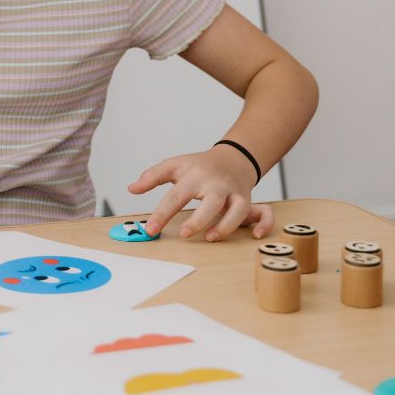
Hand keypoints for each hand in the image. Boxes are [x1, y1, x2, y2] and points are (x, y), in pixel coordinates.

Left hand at [128, 148, 273, 240]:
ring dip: (227, 224)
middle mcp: (215, 184)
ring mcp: (233, 192)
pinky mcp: (247, 200)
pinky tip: (255, 236)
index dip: (162, 213)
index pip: (176, 194)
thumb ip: (152, 176)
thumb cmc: (199, 166)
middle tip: (185, 233)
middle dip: (200, 217)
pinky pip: (263, 212)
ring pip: (238, 208)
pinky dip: (263, 224)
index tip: (150, 230)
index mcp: (194, 175)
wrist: (232, 157)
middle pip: (211, 200)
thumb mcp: (174, 165)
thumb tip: (131, 188)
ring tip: (211, 237)